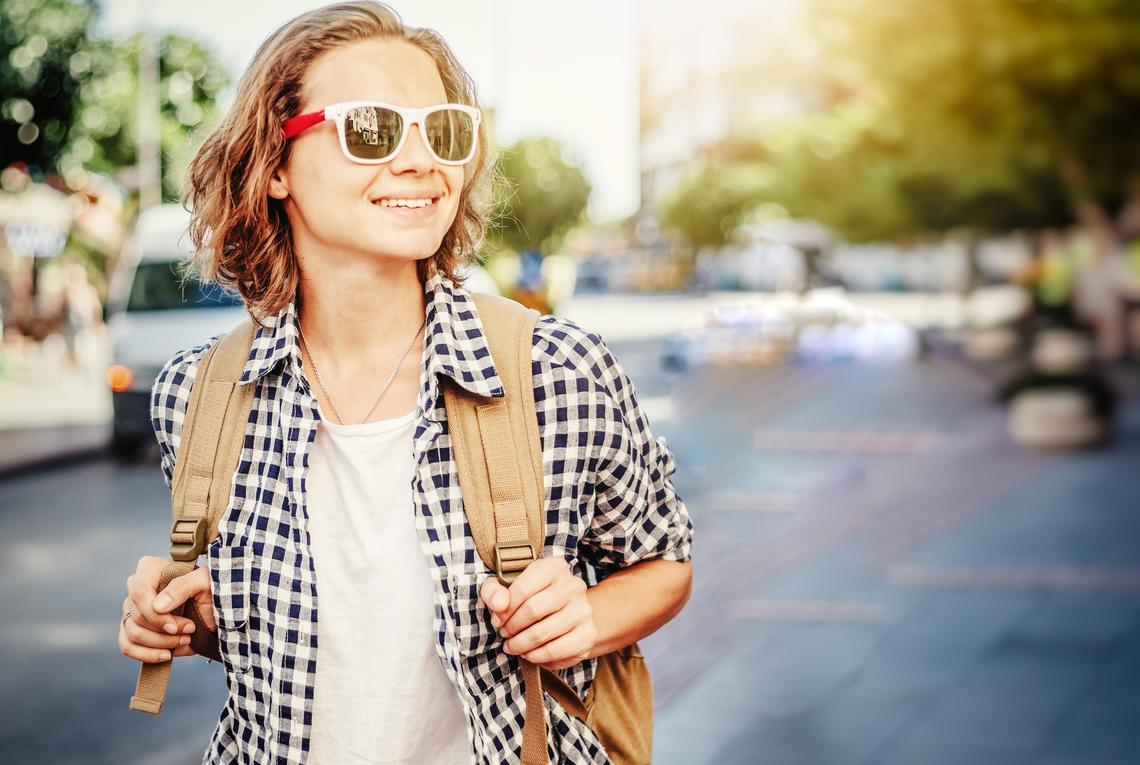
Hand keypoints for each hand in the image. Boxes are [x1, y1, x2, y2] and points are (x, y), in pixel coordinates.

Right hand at [119, 556, 214, 663]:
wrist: (217, 608)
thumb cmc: (212, 588)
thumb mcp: (205, 581)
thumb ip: (183, 586)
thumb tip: (157, 607)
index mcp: (150, 569)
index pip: (138, 592)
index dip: (154, 615)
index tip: (175, 626)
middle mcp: (137, 590)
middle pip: (137, 617)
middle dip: (164, 631)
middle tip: (189, 631)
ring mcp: (133, 611)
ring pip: (132, 634)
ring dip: (160, 644)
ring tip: (185, 641)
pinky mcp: (134, 630)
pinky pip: (127, 646)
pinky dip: (146, 655)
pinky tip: (166, 655)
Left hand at [479, 558, 596, 670]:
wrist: (569, 612)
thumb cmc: (532, 597)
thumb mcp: (508, 586)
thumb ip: (494, 591)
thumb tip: (498, 604)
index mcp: (554, 567)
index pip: (523, 587)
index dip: (504, 608)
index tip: (497, 619)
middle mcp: (573, 586)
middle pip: (533, 610)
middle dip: (512, 627)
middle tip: (504, 634)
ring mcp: (583, 610)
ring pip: (543, 633)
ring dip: (521, 644)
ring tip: (512, 646)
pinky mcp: (587, 634)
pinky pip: (556, 651)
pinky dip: (536, 656)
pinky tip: (528, 654)